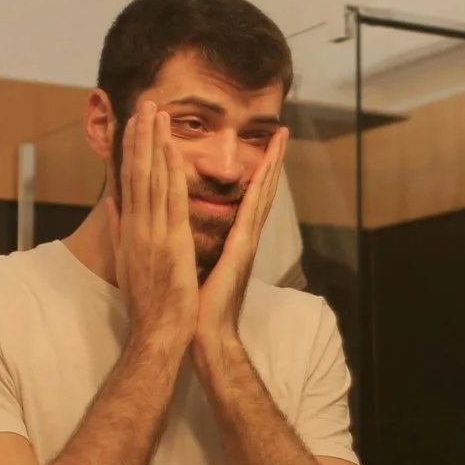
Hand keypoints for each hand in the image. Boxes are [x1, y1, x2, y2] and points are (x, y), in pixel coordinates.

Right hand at [114, 104, 197, 352]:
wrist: (157, 330)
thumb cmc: (148, 302)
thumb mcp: (127, 260)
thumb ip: (119, 230)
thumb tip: (111, 203)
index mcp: (129, 229)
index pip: (128, 180)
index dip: (130, 148)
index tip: (132, 123)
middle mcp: (137, 225)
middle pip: (136, 171)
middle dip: (140, 136)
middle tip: (144, 103)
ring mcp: (152, 232)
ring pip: (150, 179)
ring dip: (153, 144)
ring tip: (155, 113)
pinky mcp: (170, 242)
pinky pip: (170, 201)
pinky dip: (170, 174)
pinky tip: (171, 150)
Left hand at [192, 128, 287, 375]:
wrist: (203, 334)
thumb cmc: (196, 305)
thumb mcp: (193, 264)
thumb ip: (194, 242)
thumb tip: (182, 228)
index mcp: (233, 239)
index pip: (247, 197)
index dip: (256, 170)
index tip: (263, 146)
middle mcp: (245, 236)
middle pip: (261, 189)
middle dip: (272, 159)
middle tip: (281, 130)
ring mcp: (247, 242)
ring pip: (262, 194)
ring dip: (272, 164)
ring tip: (281, 139)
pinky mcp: (242, 249)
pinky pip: (250, 211)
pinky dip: (258, 188)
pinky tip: (263, 170)